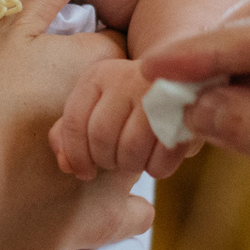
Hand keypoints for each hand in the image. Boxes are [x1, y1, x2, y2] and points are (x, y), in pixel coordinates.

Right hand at [0, 0, 148, 249]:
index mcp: (107, 65)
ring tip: (64, 146)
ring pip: (133, 145)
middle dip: (105, 94)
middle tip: (51, 101)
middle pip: (128, 94)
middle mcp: (131, 116)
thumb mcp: (7, 31)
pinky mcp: (107, 219)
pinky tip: (100, 199)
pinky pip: (131, 207)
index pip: (118, 43)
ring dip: (116, 142)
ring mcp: (124, 173)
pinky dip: (120, 204)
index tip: (57, 55)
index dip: (88, 46)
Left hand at [50, 57, 195, 181]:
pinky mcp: (184, 113)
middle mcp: (124, 79)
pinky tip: (155, 162)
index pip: (74, 122)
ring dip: (130, 166)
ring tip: (134, 161)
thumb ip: (70, 132)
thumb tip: (65, 165)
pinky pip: (162, 157)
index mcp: (97, 76)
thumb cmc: (129, 99)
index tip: (84, 173)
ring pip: (130, 149)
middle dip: (105, 160)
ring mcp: (156, 94)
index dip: (76, 155)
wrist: (182, 76)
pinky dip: (156, 168)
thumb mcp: (96, 104)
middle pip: (101, 137)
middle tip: (115, 162)